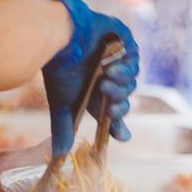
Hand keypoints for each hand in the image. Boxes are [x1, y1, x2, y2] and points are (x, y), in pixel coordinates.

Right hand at [39, 0, 139, 155]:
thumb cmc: (59, 68)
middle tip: (110, 107)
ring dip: (120, 86)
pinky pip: (133, 60)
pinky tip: (111, 67)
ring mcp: (118, 59)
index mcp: (95, 93)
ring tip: (104, 80)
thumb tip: (57, 154)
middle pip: (123, 100)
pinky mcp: (124, 42)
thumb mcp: (61, 103)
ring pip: (130, 82)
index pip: (112, 115)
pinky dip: (125, 67)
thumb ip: (64, 127)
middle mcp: (108, 78)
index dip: (118, 126)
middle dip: (118, 105)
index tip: (123, 137)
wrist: (58, 37)